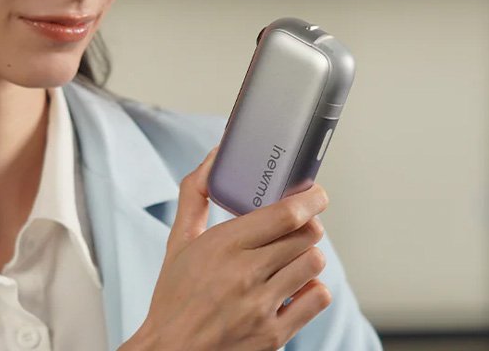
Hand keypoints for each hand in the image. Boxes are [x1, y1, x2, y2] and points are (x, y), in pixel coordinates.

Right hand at [123, 144, 331, 350]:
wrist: (171, 350)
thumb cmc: (174, 296)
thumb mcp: (178, 242)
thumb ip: (194, 195)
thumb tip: (214, 157)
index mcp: (220, 245)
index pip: (283, 214)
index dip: (309, 199)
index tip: (316, 194)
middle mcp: (243, 274)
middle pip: (305, 236)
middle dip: (305, 227)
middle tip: (295, 229)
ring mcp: (261, 306)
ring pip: (313, 263)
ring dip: (307, 256)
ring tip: (290, 260)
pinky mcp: (274, 335)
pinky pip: (317, 298)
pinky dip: (312, 289)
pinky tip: (293, 288)